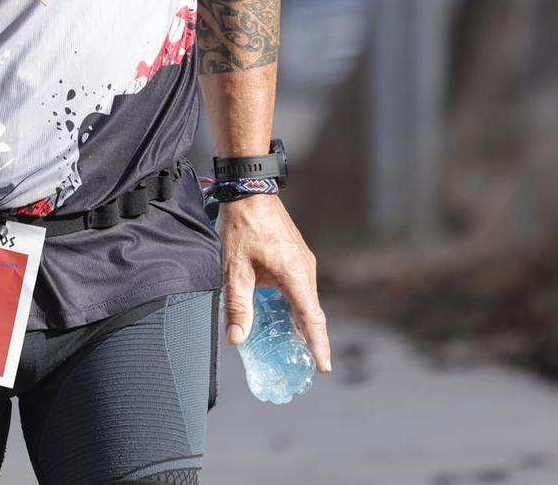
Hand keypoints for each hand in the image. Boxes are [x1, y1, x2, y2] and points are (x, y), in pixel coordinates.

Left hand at [219, 193, 330, 371]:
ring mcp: (304, 261)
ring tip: (295, 346)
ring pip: (306, 299)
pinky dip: (297, 306)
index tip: (323, 367)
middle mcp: (306, 269)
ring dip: (303, 322)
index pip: (311, 318)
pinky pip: (301, 287)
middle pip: (312, 311)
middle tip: (305, 364)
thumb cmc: (242, 227)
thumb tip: (237, 338)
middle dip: (311, 339)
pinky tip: (285, 315)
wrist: (249, 191)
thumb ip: (238, 305)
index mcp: (295, 274)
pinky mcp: (297, 256)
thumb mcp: (234, 269)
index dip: (318, 345)